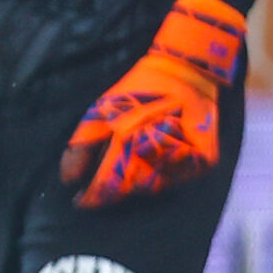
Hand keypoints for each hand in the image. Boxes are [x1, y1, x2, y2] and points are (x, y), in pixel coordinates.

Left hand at [60, 0, 243, 207]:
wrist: (186, 72)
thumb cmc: (136, 91)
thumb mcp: (101, 110)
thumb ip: (82, 146)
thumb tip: (68, 180)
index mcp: (131, 139)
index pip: (108, 183)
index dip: (92, 196)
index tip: (79, 200)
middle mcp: (160, 152)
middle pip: (131, 189)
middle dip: (114, 190)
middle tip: (103, 184)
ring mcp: (185, 158)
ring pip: (154, 187)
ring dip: (137, 183)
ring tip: (130, 164)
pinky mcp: (205, 160)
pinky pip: (176, 180)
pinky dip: (161, 176)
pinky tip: (153, 160)